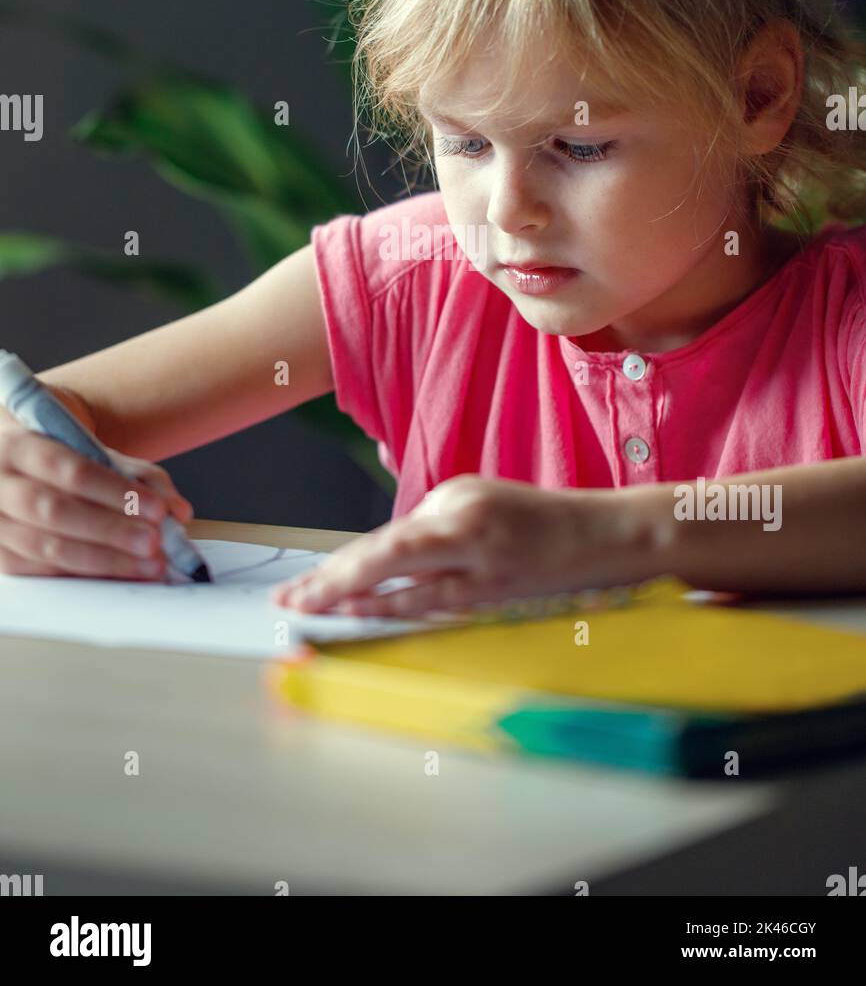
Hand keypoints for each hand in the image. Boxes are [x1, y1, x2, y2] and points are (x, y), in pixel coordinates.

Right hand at [0, 427, 193, 579]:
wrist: (20, 462)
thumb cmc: (62, 456)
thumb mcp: (99, 451)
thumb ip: (141, 476)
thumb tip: (178, 511)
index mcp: (19, 445)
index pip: (70, 470)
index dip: (114, 492)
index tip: (156, 511)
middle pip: (54, 511)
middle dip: (110, 531)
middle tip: (154, 543)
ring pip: (46, 547)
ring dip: (103, 561)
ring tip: (147, 565)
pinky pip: (38, 570)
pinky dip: (82, 575)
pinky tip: (117, 575)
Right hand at [271, 474, 651, 617]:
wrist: (605, 530)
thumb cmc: (559, 571)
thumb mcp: (492, 598)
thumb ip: (424, 599)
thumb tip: (365, 607)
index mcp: (460, 530)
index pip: (381, 558)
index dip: (336, 584)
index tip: (301, 605)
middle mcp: (452, 505)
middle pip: (377, 545)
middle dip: (330, 576)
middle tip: (288, 601)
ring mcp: (456, 495)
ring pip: (393, 537)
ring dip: (353, 566)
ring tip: (309, 592)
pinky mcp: (462, 493)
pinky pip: (415, 528)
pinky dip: (388, 553)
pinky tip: (360, 571)